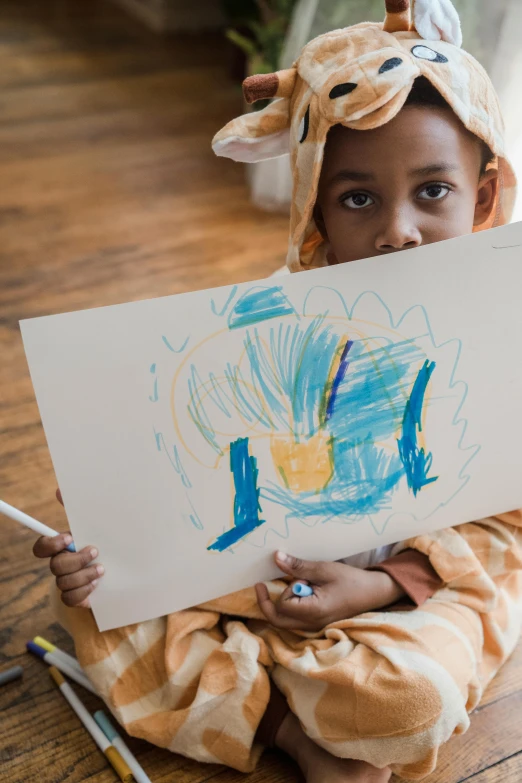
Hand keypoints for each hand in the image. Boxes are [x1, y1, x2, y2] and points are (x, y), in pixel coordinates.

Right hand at [32, 489, 102, 607]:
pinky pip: (70, 598)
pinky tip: (97, 584)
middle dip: (76, 560)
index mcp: (60, 548)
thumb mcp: (90, 525)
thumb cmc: (98, 542)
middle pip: (55, 566)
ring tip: (102, 569)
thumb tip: (59, 490)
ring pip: (63, 583)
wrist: (113, 567)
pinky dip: (83, 592)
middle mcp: (59, 565)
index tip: (69, 537)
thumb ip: (75, 510)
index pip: (42, 547)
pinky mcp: (75, 596)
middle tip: (95, 552)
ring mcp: (65, 582)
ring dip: (84, 576)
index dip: (51, 544)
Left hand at [255, 551, 404, 631]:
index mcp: (313, 612)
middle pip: (277, 620)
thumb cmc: (351, 580)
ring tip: (294, 585)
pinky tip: (299, 592)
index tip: (292, 577)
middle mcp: (311, 624)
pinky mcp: (317, 623)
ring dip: (281, 604)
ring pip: (285, 622)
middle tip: (261, 587)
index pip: (282, 606)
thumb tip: (277, 557)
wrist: (374, 592)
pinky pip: (295, 620)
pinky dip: (291, 607)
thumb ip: (298, 567)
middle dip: (267, 603)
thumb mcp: (323, 569)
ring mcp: (314, 626)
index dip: (283, 590)